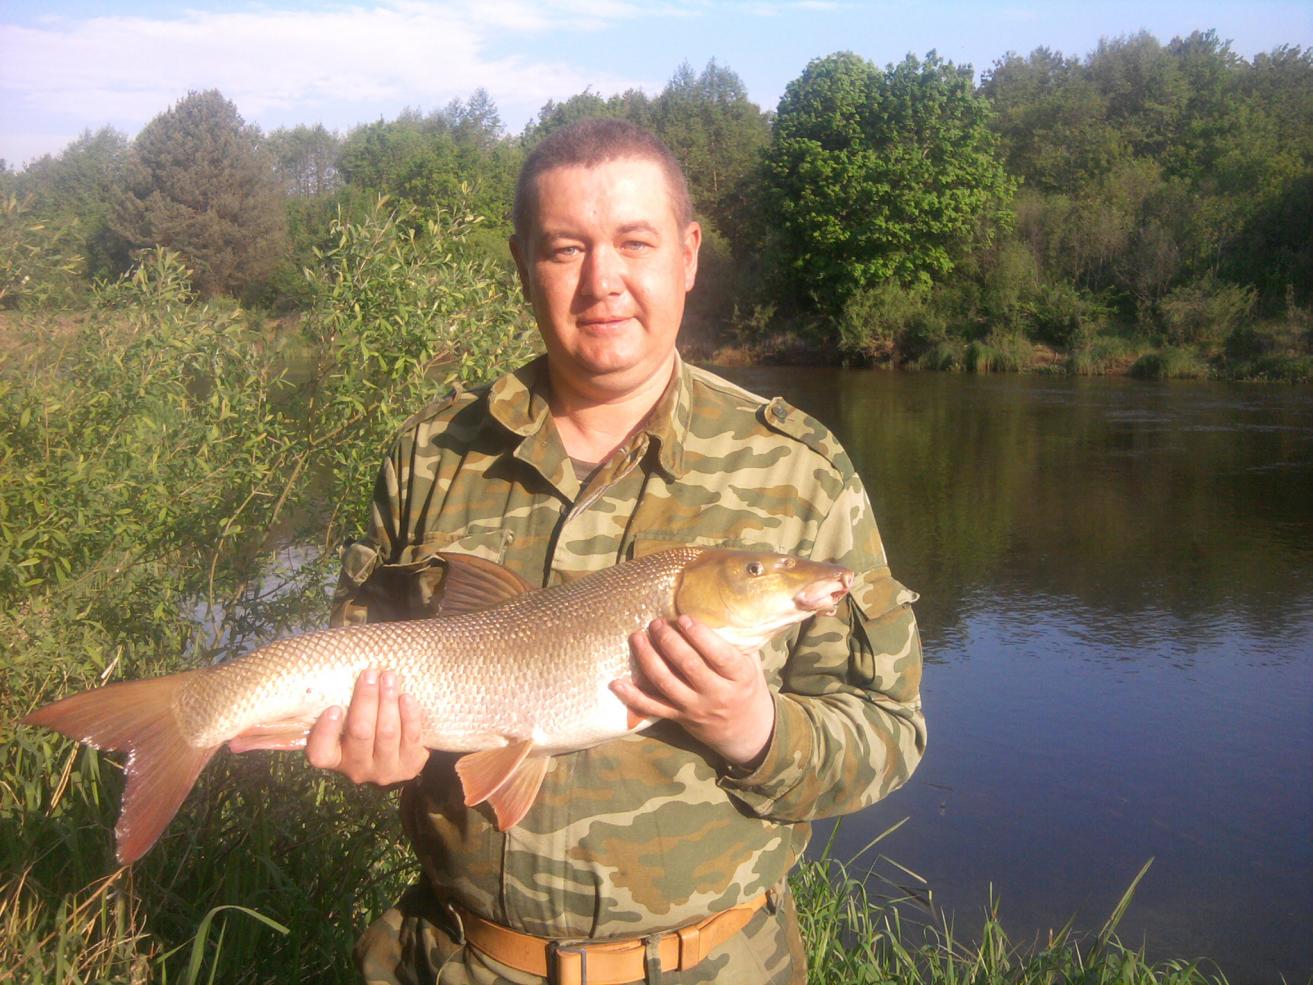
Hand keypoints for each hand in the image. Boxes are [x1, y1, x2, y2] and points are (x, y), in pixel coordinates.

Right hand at [305, 669, 428, 784]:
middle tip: (370, 675)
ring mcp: (384, 770)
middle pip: (360, 733)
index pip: (320, 753)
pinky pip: (411, 737)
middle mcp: (356, 768)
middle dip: (366, 700)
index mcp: (334, 757)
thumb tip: (345, 664)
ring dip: (388, 701)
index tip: (334, 707)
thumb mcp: (348, 720)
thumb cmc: (367, 724)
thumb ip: (343, 703)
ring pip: (386, 733)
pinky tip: (407, 697)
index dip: (326, 732)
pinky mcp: (410, 766)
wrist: (401, 749)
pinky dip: (409, 715)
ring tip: (389, 678)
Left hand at [612, 615, 775, 768]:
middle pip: (688, 666)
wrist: (746, 729)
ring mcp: (695, 707)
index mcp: (739, 676)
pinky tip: (617, 683)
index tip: (683, 618)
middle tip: (656, 623)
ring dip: (648, 659)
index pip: (719, 655)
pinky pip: (652, 708)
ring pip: (667, 684)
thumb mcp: (750, 662)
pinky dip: (632, 696)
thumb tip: (714, 606)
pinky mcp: (679, 718)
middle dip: (668, 642)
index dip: (700, 636)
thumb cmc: (746, 685)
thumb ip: (734, 641)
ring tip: (637, 637)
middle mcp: (717, 693)